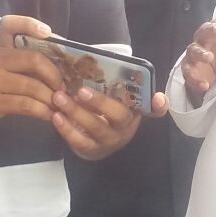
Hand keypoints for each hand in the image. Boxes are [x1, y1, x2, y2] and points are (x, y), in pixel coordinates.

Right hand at [0, 15, 62, 128]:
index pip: (11, 24)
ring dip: (51, 96)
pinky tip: (50, 114)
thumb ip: (20, 56)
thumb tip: (59, 61)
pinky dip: (42, 111)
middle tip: (63, 84)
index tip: (48, 32)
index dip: (30, 24)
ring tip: (60, 101)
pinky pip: (26, 105)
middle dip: (55, 74)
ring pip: (32, 86)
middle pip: (33, 59)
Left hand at [51, 89, 167, 159]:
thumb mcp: (114, 96)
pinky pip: (80, 142)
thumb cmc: (105, 110)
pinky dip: (66, 129)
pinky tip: (56, 116)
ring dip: (76, 112)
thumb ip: (116, 83)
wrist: (94, 139)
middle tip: (80, 90)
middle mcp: (127, 127)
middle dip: (100, 102)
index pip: (155, 109)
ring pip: (96, 127)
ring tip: (59, 98)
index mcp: (135, 109)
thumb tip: (115, 66)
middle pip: (118, 115)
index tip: (158, 98)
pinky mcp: (92, 151)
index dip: (159, 105)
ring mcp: (110, 141)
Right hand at [182, 19, 215, 104]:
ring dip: (201, 53)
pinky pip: (189, 72)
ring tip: (209, 58)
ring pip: (193, 50)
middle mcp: (204, 39)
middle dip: (211, 30)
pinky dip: (195, 79)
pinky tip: (204, 84)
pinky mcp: (190, 69)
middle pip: (205, 30)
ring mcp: (195, 54)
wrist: (210, 73)